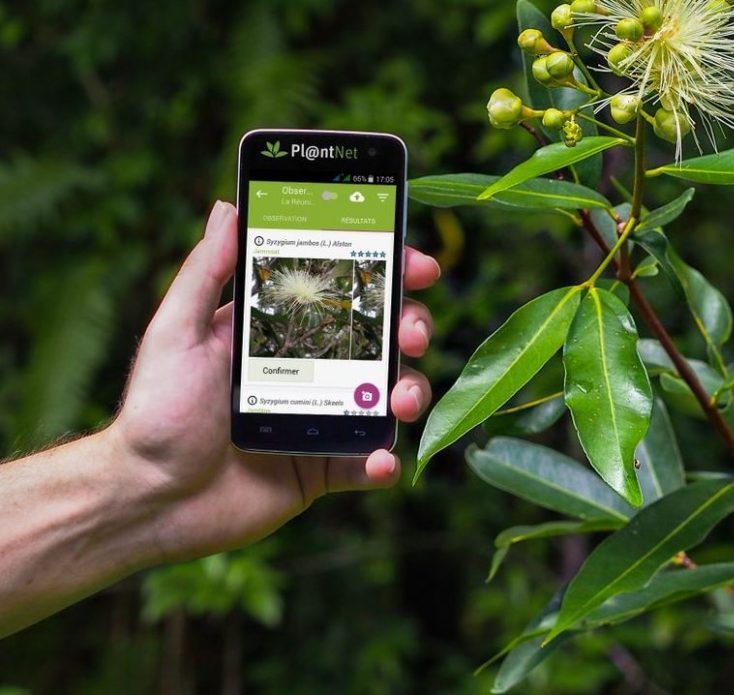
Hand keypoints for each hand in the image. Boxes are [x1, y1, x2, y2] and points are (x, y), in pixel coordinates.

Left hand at [108, 201, 439, 562]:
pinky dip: (386, 462)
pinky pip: (370, 462)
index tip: (417, 265)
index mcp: (281, 330)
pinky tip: (381, 461)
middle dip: (411, 328)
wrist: (149, 498)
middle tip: (412, 334)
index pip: (345, 291)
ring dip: (410, 391)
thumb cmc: (156, 411)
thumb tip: (228, 207)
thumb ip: (205, 272)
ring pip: (388, 396)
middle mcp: (311, 369)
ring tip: (400, 400)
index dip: (388, 274)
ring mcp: (322, 418)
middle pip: (381, 339)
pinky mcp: (325, 468)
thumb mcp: (177, 332)